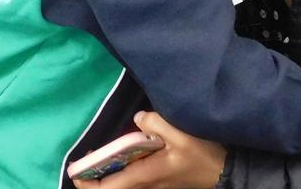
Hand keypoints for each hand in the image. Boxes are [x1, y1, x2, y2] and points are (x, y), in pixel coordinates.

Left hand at [73, 112, 225, 188]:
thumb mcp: (181, 134)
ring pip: (121, 185)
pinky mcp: (157, 182)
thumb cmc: (202, 155)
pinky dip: (120, 171)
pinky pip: (131, 180)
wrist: (223, 172)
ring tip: (101, 156)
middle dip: (93, 177)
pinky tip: (124, 154)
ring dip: (107, 174)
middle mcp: (144, 185)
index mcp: (144, 175)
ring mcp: (151, 186)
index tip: (76, 169)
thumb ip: (156, 122)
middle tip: (87, 158)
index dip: (86, 182)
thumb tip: (138, 119)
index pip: (107, 188)